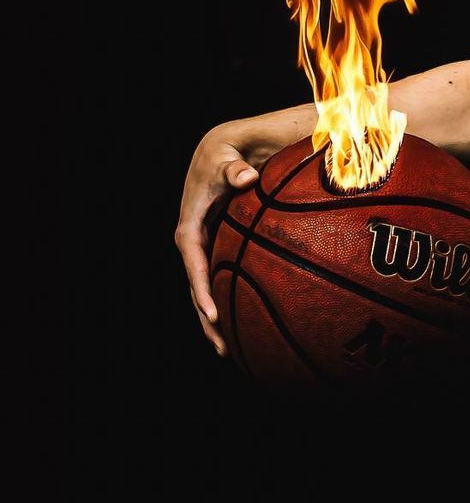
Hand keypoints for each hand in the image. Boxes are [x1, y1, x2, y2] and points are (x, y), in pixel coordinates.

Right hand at [174, 124, 284, 355]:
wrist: (225, 150)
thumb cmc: (226, 153)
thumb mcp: (227, 156)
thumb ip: (235, 168)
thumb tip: (244, 177)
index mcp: (190, 223)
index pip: (193, 261)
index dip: (201, 288)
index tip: (213, 314)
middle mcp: (194, 241)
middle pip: (196, 286)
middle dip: (207, 319)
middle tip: (224, 349)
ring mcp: (206, 248)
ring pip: (208, 290)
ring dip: (216, 321)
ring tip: (231, 352)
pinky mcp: (219, 252)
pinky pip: (223, 282)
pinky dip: (230, 304)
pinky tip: (246, 327)